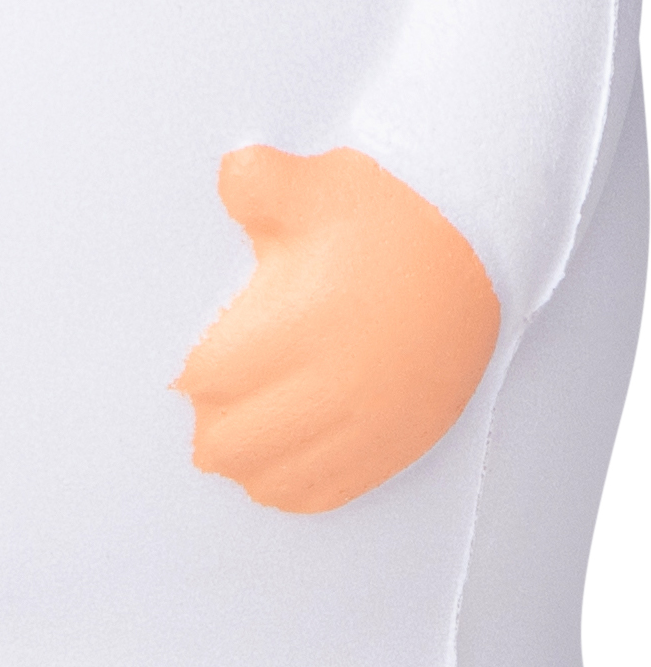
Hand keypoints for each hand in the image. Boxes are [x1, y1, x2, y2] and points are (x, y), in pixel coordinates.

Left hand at [175, 145, 500, 512]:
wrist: (476, 246)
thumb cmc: (389, 214)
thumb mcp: (317, 185)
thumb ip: (258, 183)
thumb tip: (228, 174)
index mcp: (296, 326)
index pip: (213, 381)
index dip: (193, 379)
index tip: (189, 372)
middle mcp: (329, 384)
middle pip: (237, 440)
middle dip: (211, 426)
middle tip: (205, 410)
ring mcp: (366, 420)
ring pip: (279, 475)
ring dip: (247, 464)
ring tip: (232, 445)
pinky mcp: (397, 440)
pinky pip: (332, 490)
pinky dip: (295, 491)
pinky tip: (274, 482)